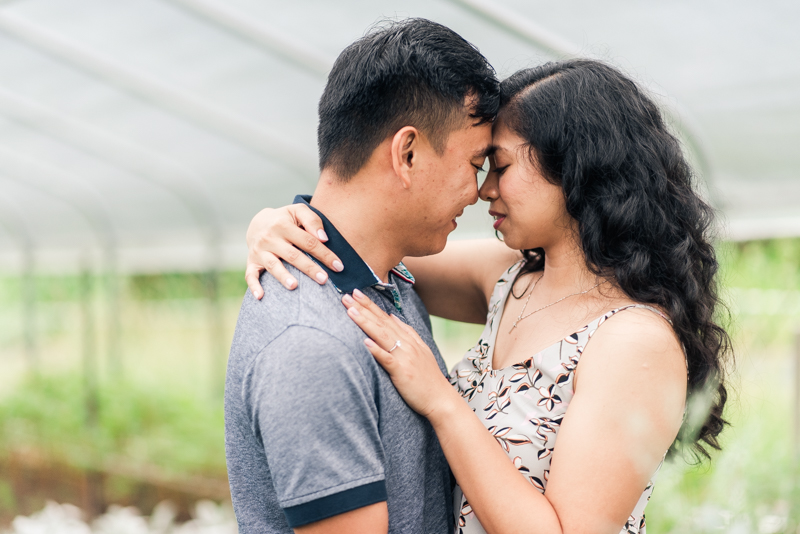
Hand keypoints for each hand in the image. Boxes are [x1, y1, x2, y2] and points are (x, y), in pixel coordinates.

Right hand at [245, 204, 343, 298]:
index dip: (324, 254)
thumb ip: (312, 220)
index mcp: (283, 225)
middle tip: (324, 279)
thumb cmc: (285, 219)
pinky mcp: (252, 262)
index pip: (307, 242)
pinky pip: (251, 275)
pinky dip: (254, 286)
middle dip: (309, 268)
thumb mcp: (298, 211)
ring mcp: (259, 251)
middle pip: (292, 255)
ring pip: (273, 265)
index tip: (338, 266)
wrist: (258, 222)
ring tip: (295, 286)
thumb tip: (324, 239)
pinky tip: (261, 296)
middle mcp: (269, 238)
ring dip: (283, 276)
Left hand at [342, 289, 458, 418]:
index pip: (386, 317)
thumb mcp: (420, 350)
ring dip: (366, 322)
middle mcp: (407, 344)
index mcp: (409, 339)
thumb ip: (407, 332)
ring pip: (382, 336)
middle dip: (364, 308)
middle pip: (382, 322)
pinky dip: (376, 350)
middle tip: (348, 295)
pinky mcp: (402, 372)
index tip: (357, 292)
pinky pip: (387, 359)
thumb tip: (392, 316)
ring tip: (350, 311)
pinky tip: (364, 342)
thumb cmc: (427, 378)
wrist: (440, 399)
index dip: (371, 305)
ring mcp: (405, 357)